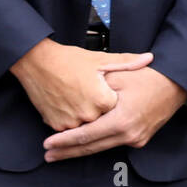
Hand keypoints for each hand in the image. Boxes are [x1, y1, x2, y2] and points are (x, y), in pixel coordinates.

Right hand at [9, 38, 153, 132]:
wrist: (37, 63)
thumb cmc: (69, 60)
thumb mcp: (100, 59)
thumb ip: (127, 62)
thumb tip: (148, 58)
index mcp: (101, 100)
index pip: (116, 107)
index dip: (114, 98)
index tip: (113, 91)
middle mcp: (87, 115)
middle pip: (103, 119)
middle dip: (101, 109)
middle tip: (92, 94)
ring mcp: (70, 123)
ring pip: (87, 125)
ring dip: (87, 118)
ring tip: (81, 99)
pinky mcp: (55, 125)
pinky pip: (71, 128)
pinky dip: (73, 120)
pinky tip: (71, 105)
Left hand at [41, 66, 186, 160]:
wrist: (176, 84)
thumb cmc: (148, 76)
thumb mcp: (120, 76)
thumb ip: (97, 90)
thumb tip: (75, 101)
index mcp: (121, 121)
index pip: (86, 136)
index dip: (65, 141)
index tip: (47, 145)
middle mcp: (128, 135)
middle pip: (91, 148)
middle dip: (67, 152)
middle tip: (48, 156)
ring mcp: (136, 140)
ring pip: (102, 148)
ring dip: (80, 150)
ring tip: (60, 153)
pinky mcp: (140, 140)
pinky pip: (114, 144)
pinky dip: (98, 144)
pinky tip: (85, 144)